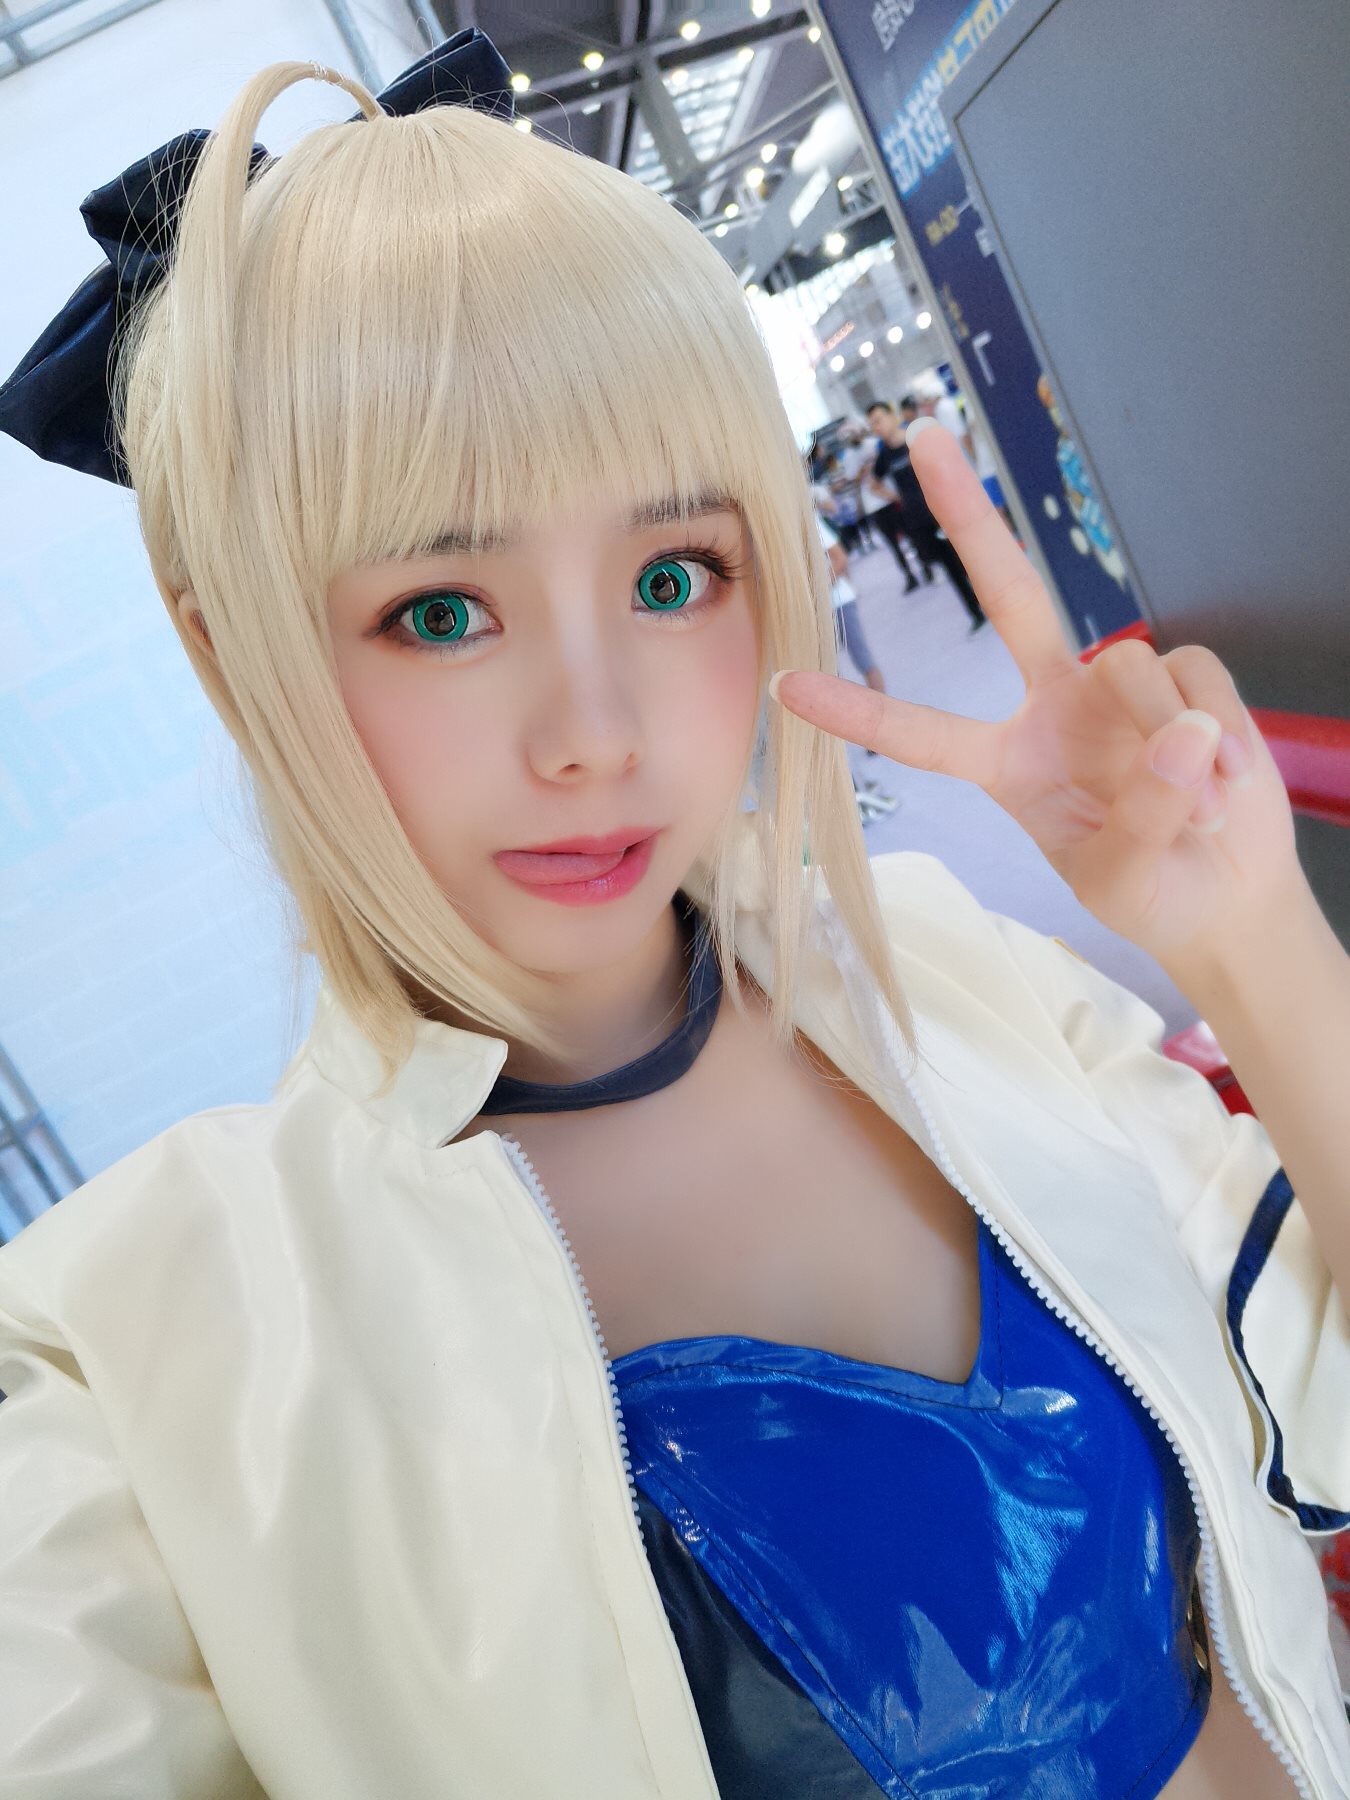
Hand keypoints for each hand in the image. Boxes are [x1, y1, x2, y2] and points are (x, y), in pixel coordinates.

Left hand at [771, 422, 1302, 972]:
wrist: (1225, 891)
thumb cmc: (1152, 891)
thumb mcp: (1123, 883)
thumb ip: (1142, 819)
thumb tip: (1183, 733)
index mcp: (1005, 761)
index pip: (920, 733)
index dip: (857, 710)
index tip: (783, 684)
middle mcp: (1052, 704)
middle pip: (1009, 593)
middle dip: (970, 514)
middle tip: (924, 436)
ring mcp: (1118, 687)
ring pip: (1131, 668)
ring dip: (1171, 750)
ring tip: (1197, 816)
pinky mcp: (1187, 677)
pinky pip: (1195, 678)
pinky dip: (1221, 738)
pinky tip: (1229, 783)